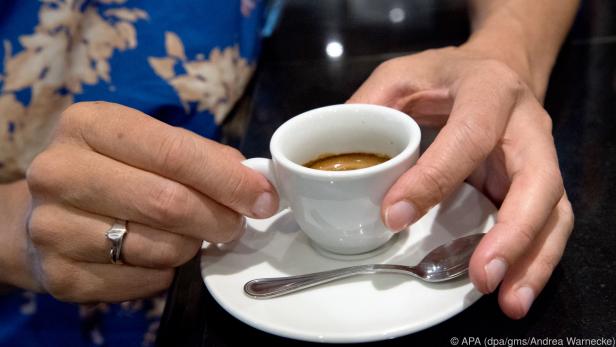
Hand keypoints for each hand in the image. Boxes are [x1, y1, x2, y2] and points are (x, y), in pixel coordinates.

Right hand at [24, 101, 277, 301]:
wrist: (45, 212)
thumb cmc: (111, 170)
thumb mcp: (146, 144)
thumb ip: (200, 157)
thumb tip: (254, 183)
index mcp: (88, 125)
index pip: (175, 153)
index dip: (229, 180)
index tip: (264, 198)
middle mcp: (60, 172)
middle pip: (168, 203)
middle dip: (219, 218)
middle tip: (235, 224)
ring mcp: (52, 227)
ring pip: (160, 248)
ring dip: (192, 247)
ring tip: (188, 236)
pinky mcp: (59, 276)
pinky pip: (143, 282)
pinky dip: (165, 273)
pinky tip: (155, 255)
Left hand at [348, 46, 572, 318]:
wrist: (497, 71)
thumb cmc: (446, 76)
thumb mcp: (402, 75)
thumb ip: (370, 106)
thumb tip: (342, 163)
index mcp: (489, 92)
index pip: (468, 136)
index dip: (434, 178)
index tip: (394, 215)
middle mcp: (527, 127)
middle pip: (537, 181)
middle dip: (512, 233)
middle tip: (481, 277)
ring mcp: (541, 158)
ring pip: (554, 211)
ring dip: (532, 260)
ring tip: (508, 301)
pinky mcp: (540, 184)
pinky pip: (550, 225)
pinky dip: (534, 261)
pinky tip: (512, 290)